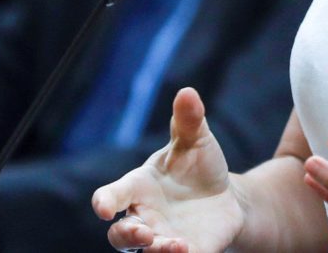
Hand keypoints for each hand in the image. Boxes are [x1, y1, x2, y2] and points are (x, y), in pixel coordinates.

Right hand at [92, 88, 245, 252]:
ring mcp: (163, 238)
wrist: (224, 197)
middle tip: (144, 234)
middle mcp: (144, 217)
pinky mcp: (188, 252)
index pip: (111, 196)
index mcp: (138, 188)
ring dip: (156, 252)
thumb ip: (188, 121)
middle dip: (127, 236)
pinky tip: (190, 250)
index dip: (104, 202)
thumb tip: (188, 92)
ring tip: (176, 246)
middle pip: (120, 236)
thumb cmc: (198, 167)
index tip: (103, 208)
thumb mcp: (196, 141)